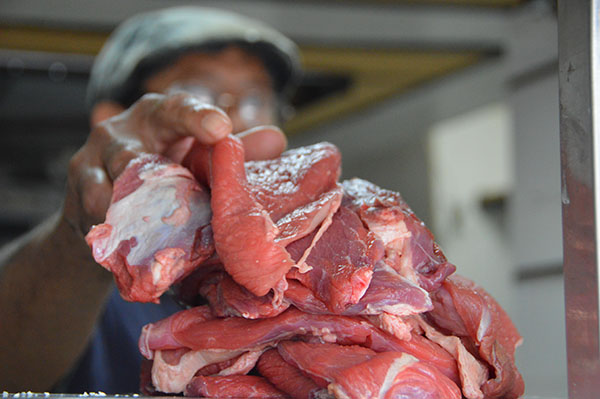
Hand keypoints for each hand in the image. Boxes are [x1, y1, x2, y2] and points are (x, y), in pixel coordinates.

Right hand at [62, 92, 286, 239]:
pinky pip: (95, 214)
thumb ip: (232, 151)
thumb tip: (278, 139)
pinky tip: (128, 246)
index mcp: (157, 117)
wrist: (105, 207)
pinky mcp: (77, 193)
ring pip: (110, 186)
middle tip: (175, 186)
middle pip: (132, 148)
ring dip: (131, 208)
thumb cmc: (163, 174)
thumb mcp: (195, 159)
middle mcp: (120, 132)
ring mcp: (92, 161)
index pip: (177, 109)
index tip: (221, 129)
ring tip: (150, 226)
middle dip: (149, 168)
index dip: (197, 117)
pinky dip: (114, 230)